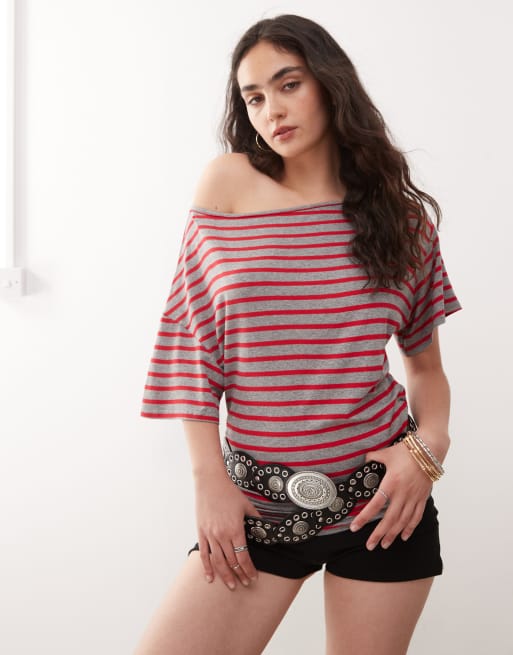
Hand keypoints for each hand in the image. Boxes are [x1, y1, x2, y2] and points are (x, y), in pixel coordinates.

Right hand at [194, 473, 261, 589]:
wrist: (210, 482)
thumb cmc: (229, 492)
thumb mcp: (247, 505)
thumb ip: (256, 519)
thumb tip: (266, 528)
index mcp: (235, 530)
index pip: (243, 557)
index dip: (249, 569)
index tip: (253, 577)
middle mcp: (222, 535)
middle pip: (231, 562)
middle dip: (240, 575)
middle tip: (246, 584)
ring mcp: (210, 535)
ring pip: (218, 561)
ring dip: (225, 576)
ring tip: (231, 586)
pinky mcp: (201, 533)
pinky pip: (204, 554)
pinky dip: (206, 567)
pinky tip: (210, 578)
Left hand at [349, 441, 431, 549]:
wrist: (429, 450)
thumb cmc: (407, 450)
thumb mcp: (386, 453)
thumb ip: (373, 458)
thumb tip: (364, 460)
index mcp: (391, 483)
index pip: (375, 505)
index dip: (364, 517)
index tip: (354, 527)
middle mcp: (402, 494)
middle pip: (389, 519)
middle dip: (378, 534)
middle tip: (370, 545)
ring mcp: (414, 498)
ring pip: (402, 522)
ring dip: (393, 534)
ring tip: (384, 544)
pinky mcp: (422, 498)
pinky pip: (416, 517)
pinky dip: (410, 528)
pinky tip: (404, 536)